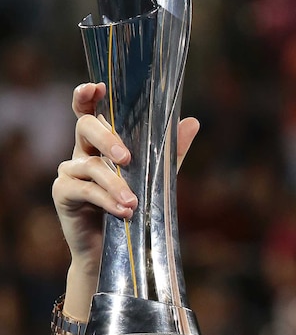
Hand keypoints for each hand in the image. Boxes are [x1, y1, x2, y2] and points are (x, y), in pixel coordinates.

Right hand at [51, 83, 198, 320]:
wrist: (116, 248)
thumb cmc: (135, 205)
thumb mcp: (157, 176)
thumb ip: (171, 150)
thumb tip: (193, 121)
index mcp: (100, 143)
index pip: (88, 112)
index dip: (86, 96)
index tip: (95, 86)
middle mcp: (81, 152)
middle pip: (85, 128)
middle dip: (107, 138)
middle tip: (128, 157)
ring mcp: (68, 172)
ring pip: (90, 165)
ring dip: (116, 183)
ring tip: (134, 202)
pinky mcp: (63, 194)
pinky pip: (85, 190)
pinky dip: (107, 200)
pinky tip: (125, 211)